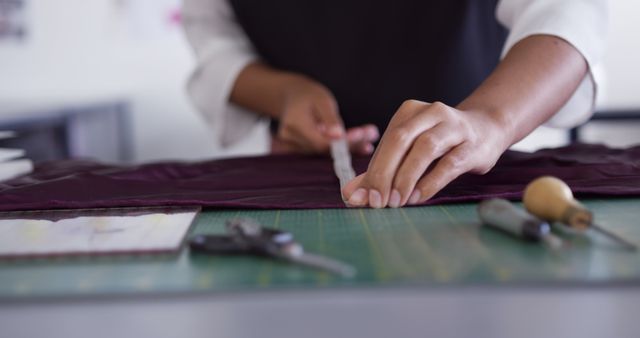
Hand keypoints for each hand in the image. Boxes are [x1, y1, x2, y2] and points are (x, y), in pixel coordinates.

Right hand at [276, 78, 378, 153]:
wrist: (290, 96)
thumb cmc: (308, 94)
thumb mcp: (322, 99)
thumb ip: (330, 118)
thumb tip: (339, 136)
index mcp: (294, 124)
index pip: (321, 142)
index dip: (343, 142)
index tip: (362, 134)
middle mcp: (289, 138)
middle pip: (324, 149)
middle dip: (351, 143)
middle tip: (371, 134)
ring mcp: (291, 146)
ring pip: (324, 152)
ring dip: (349, 146)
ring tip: (369, 136)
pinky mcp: (298, 150)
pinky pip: (321, 152)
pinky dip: (340, 148)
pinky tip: (359, 143)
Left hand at [342, 100, 510, 207]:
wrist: (487, 128)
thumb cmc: (441, 143)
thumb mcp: (410, 151)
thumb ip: (381, 170)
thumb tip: (351, 195)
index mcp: (410, 111)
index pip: (385, 141)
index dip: (372, 170)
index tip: (361, 197)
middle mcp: (431, 113)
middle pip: (400, 140)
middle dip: (385, 173)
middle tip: (377, 202)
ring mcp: (454, 127)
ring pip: (425, 148)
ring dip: (407, 177)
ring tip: (396, 202)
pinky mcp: (473, 145)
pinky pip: (450, 163)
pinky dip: (431, 182)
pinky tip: (418, 197)